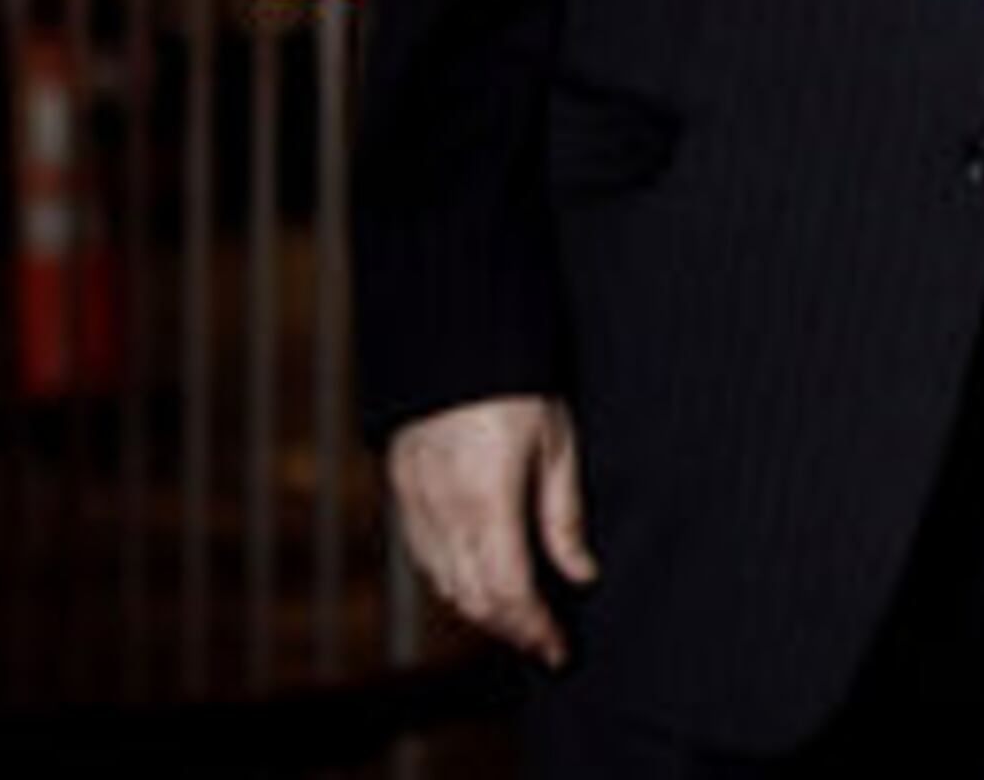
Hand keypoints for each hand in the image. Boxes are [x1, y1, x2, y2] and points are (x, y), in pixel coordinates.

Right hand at [389, 394, 594, 665]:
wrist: (451, 335)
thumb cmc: (516, 384)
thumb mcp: (557, 442)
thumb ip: (564, 515)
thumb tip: (581, 573)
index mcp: (488, 500)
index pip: (509, 592)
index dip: (534, 629)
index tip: (558, 648)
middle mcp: (444, 511)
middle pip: (474, 600)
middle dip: (510, 629)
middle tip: (544, 639)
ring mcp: (416, 504)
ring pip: (443, 585)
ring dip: (481, 610)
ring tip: (519, 615)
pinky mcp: (402, 493)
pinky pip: (424, 558)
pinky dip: (452, 580)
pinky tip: (480, 577)